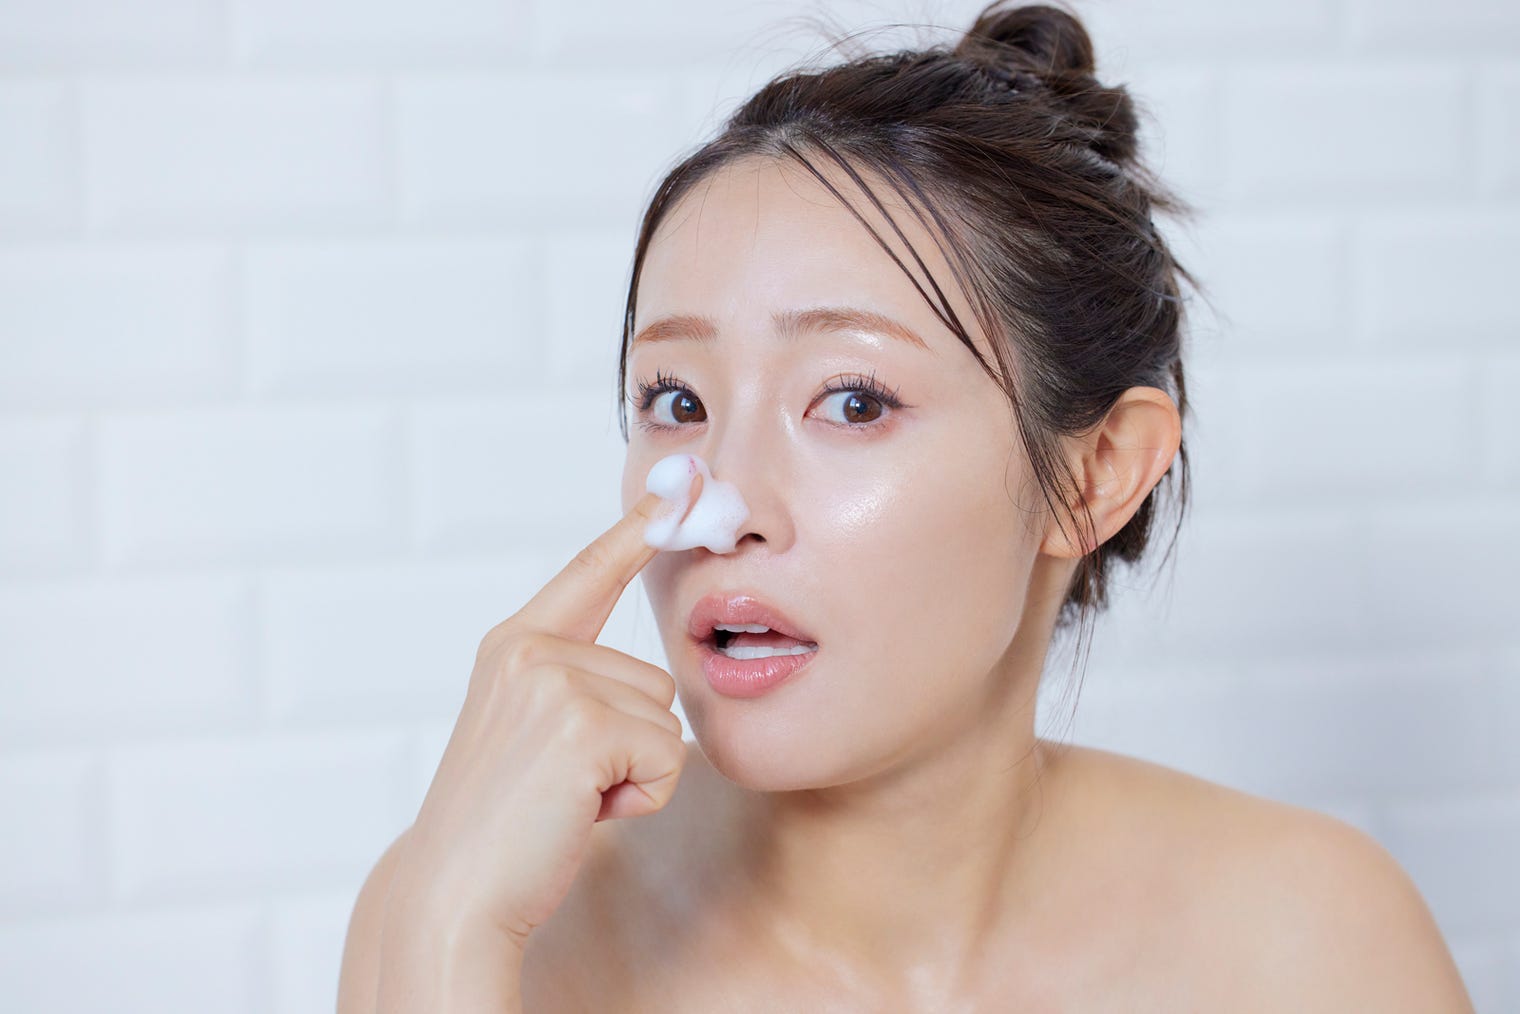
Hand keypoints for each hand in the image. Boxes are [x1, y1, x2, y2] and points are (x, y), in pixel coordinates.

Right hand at [399, 471, 702, 950]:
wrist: (455, 893)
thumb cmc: (503, 824)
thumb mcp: (527, 731)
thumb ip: (570, 685)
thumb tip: (645, 680)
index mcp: (514, 645)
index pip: (587, 572)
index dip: (635, 530)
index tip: (681, 482)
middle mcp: (530, 649)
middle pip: (653, 676)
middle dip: (630, 741)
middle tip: (564, 783)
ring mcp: (553, 682)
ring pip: (663, 716)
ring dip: (634, 770)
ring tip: (568, 797)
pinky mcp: (582, 726)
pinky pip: (666, 755)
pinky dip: (641, 796)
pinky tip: (582, 812)